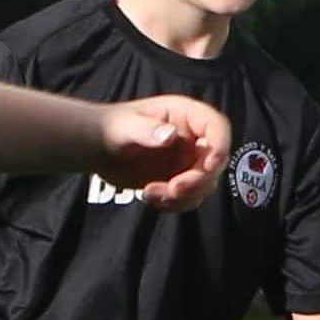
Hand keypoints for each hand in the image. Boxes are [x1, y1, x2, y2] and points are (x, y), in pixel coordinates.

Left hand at [98, 94, 232, 206]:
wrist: (98, 149)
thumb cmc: (111, 128)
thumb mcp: (125, 126)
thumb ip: (146, 129)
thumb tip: (171, 135)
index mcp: (185, 115)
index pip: (216, 126)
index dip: (221, 145)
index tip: (209, 166)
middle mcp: (193, 138)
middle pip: (215, 161)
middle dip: (197, 180)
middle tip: (173, 189)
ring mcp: (188, 161)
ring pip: (205, 184)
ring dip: (183, 196)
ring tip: (151, 194)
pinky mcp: (180, 180)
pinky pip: (190, 198)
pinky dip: (175, 204)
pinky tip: (150, 197)